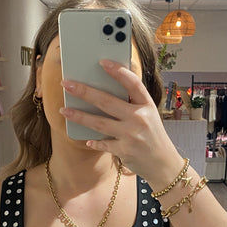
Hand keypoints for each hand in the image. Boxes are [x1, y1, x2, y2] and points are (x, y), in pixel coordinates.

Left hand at [60, 59, 181, 183]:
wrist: (162, 163)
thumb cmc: (152, 136)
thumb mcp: (149, 115)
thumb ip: (132, 103)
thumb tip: (105, 89)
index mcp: (147, 105)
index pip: (132, 83)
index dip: (118, 71)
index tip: (102, 62)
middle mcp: (139, 118)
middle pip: (107, 101)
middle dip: (84, 91)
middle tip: (66, 84)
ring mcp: (131, 135)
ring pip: (99, 123)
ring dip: (79, 116)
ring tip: (64, 110)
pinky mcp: (124, 151)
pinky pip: (103, 143)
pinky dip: (94, 141)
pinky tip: (86, 139)